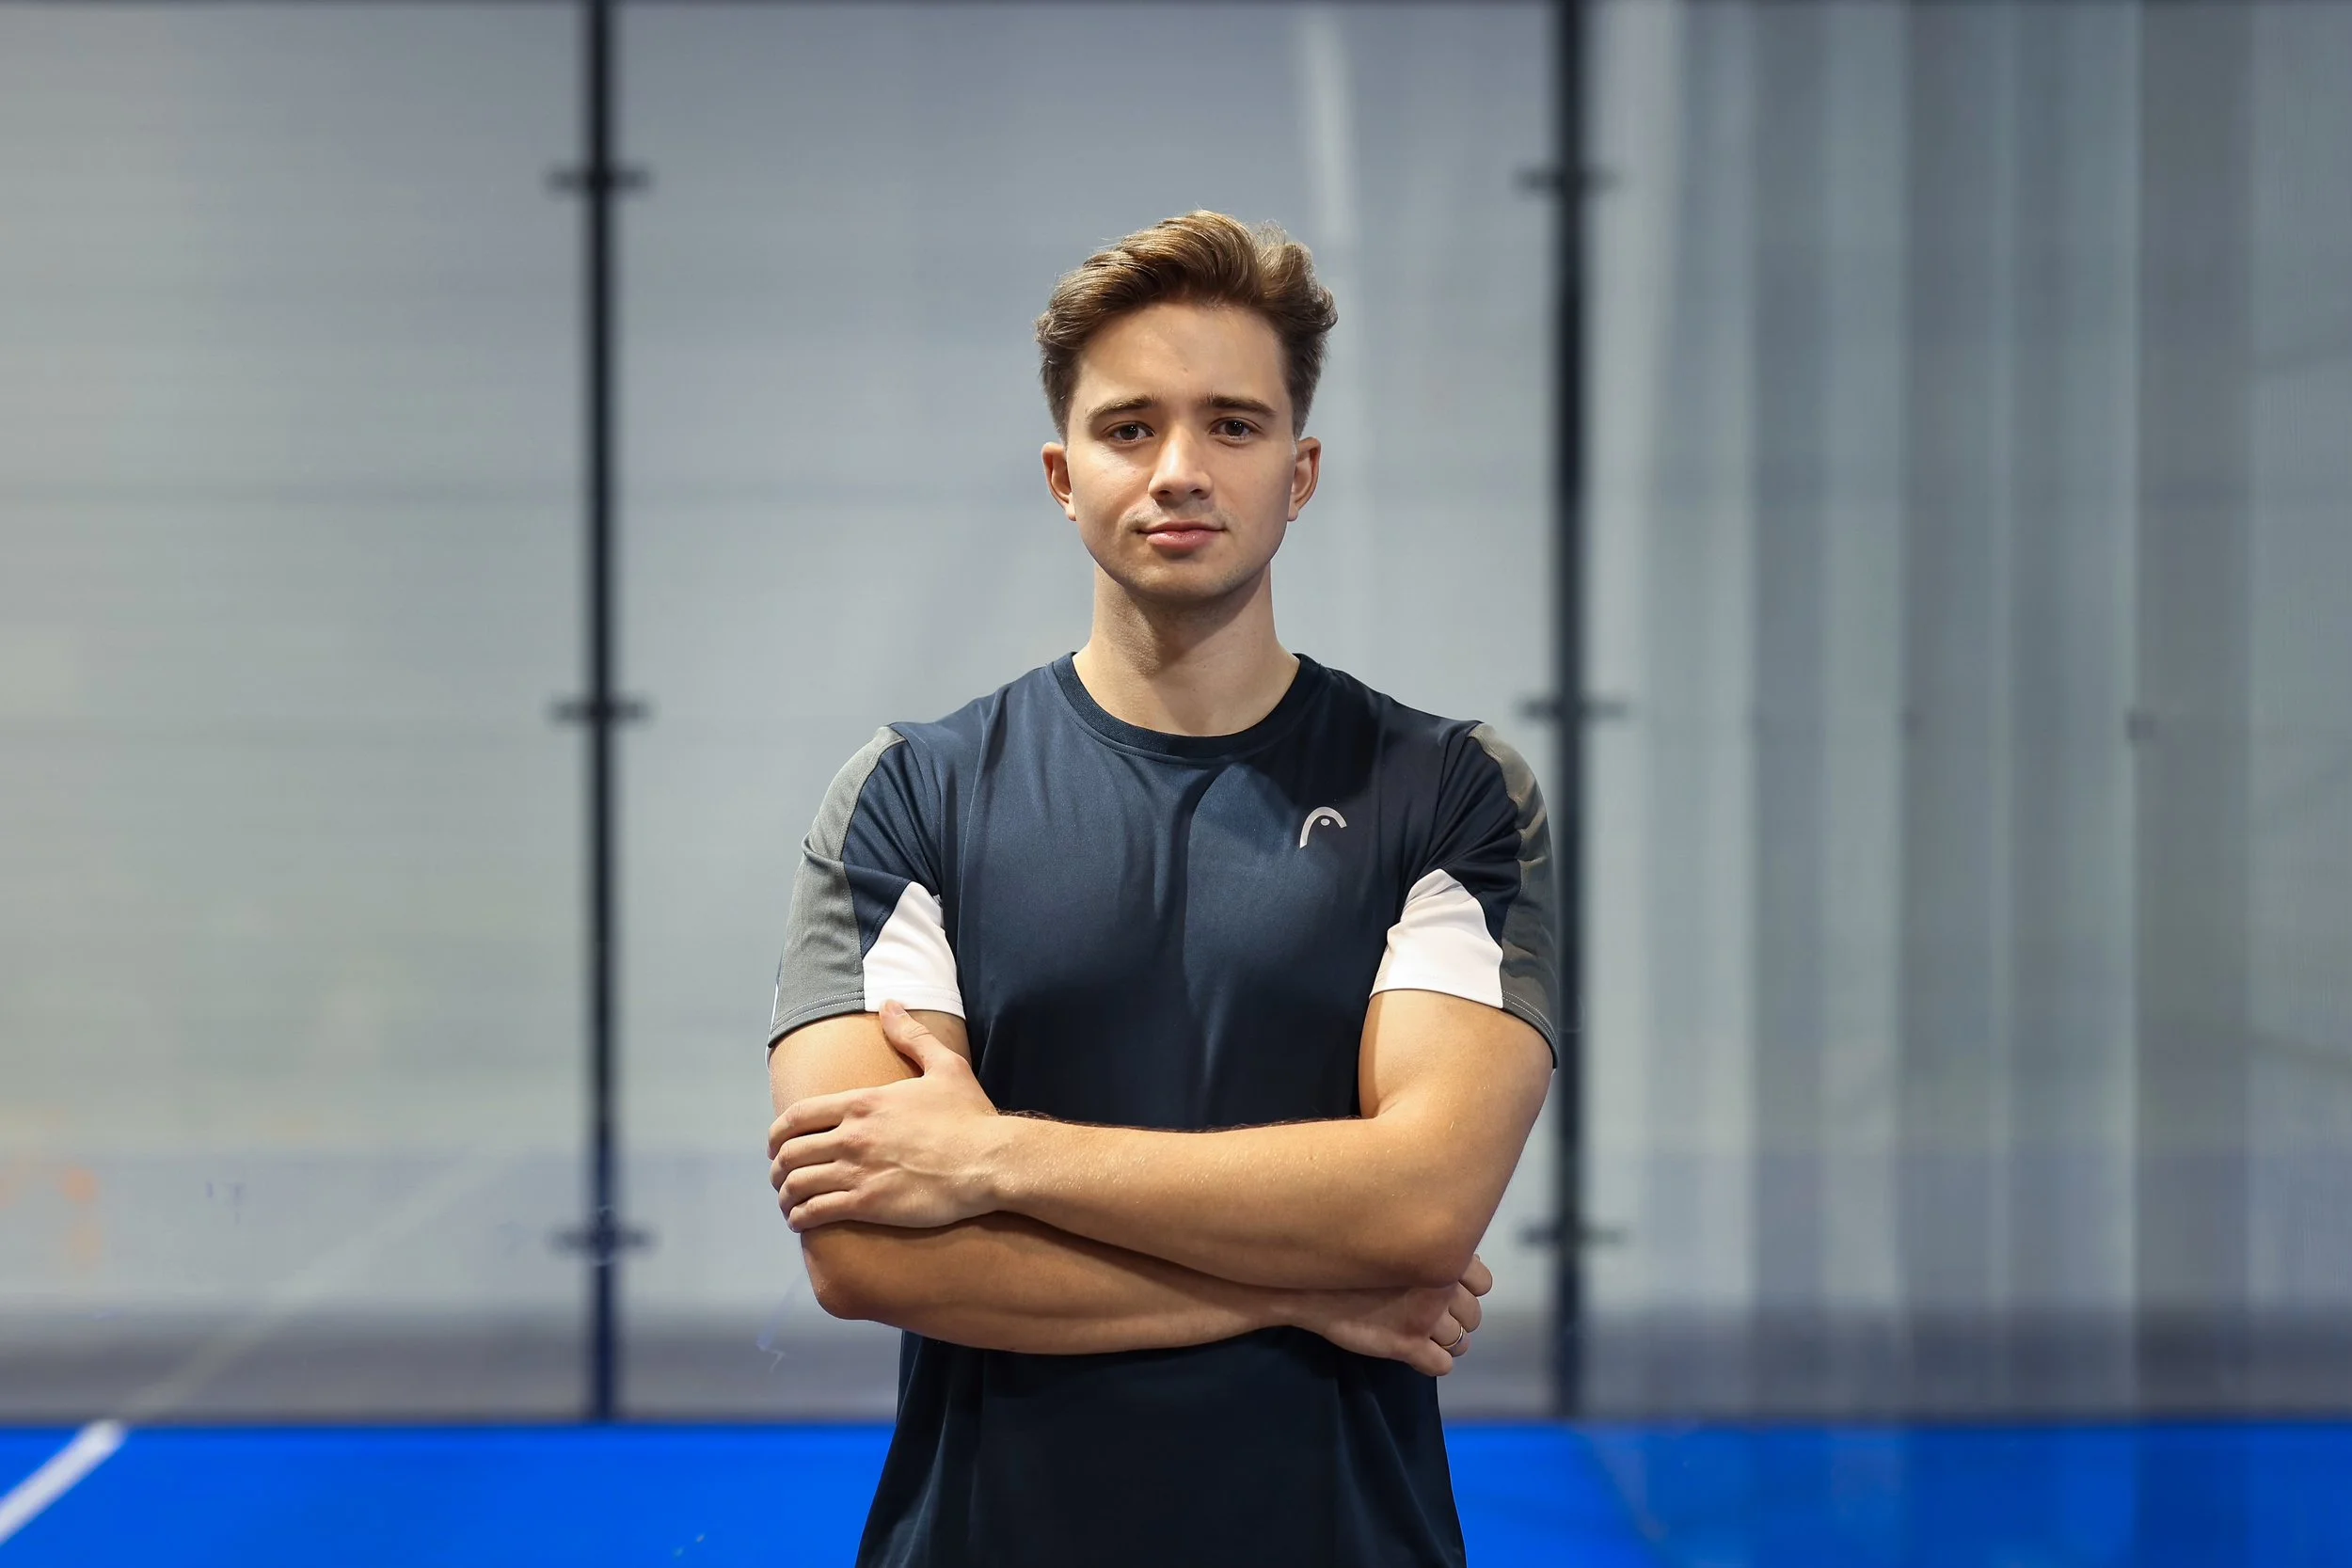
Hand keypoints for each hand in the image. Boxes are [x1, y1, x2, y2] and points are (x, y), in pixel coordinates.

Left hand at [768, 1001, 1007, 1231]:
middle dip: (778, 1167)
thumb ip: (911, 1035)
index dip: (777, 1134)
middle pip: (790, 1152)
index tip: (775, 1145)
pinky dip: (800, 1218)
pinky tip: (800, 1222)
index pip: (797, 1116)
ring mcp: (858, 1171)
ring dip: (786, 1195)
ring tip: (788, 1203)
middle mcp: (852, 1135)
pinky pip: (816, 1212)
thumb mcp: (944, 1066)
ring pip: (798, 1184)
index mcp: (863, 1103)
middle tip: (780, 1177)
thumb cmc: (970, 1117)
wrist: (990, 1160)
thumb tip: (890, 1005)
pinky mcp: (869, 1204)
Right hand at [1286, 1254, 1491, 1376]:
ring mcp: (1426, 1318)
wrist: (1309, 1281)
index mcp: (1440, 1257)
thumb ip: (1425, 1249)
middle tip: (1432, 1315)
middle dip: (1457, 1318)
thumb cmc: (1350, 1256)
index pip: (1483, 1283)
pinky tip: (1416, 1353)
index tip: (1447, 1288)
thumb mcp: (1394, 1241)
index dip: (1466, 1288)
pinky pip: (1442, 1365)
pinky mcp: (1408, 1344)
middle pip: (1473, 1316)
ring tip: (1425, 1336)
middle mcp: (1441, 1286)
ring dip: (1447, 1342)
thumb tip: (1450, 1255)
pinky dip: (1432, 1362)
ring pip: (1460, 1342)